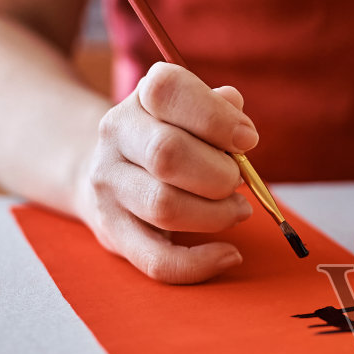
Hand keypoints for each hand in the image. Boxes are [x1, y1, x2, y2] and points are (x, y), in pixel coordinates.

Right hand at [75, 63, 258, 282]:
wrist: (107, 174)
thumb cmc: (167, 141)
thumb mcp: (187, 114)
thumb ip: (214, 108)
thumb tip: (233, 104)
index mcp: (140, 100)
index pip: (167, 89)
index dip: (215, 116)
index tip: (247, 139)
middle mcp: (115, 137)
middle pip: (167, 153)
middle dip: (220, 174)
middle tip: (237, 181)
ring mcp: (109, 187)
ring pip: (165, 206)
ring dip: (216, 214)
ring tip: (235, 210)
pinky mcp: (114, 233)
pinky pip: (157, 260)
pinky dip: (200, 264)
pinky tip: (227, 254)